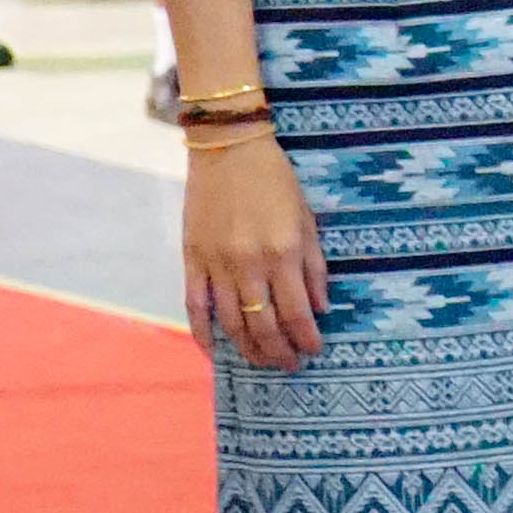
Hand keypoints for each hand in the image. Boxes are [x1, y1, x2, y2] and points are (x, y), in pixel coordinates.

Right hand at [185, 128, 331, 369]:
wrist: (228, 149)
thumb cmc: (275, 181)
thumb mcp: (307, 220)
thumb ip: (314, 267)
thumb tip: (319, 308)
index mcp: (283, 254)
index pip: (296, 313)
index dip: (306, 338)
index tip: (314, 350)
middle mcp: (249, 265)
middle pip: (263, 326)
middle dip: (279, 352)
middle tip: (289, 364)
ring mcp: (216, 264)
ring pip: (230, 323)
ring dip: (247, 349)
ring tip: (261, 361)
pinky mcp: (192, 259)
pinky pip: (195, 306)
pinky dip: (202, 332)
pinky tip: (213, 350)